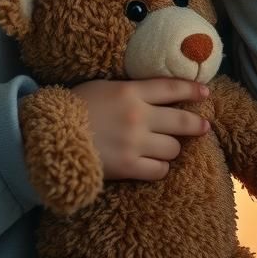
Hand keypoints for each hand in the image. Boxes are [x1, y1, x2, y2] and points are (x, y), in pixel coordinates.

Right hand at [71, 78, 209, 181]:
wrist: (51, 135)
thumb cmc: (75, 106)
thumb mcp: (103, 87)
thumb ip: (130, 90)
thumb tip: (154, 93)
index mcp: (130, 91)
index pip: (171, 88)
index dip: (192, 90)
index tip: (205, 93)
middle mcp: (138, 116)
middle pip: (180, 121)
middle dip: (196, 125)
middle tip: (203, 127)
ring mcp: (135, 143)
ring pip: (172, 148)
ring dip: (171, 148)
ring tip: (166, 146)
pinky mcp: (129, 167)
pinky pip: (159, 170)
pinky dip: (159, 167)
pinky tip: (153, 163)